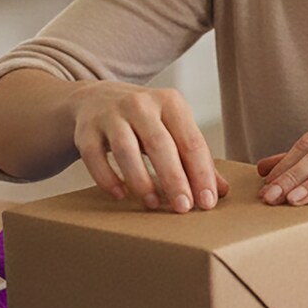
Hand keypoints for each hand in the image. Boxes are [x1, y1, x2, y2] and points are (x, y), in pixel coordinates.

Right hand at [69, 82, 228, 211]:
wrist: (95, 99)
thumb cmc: (145, 120)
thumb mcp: (173, 128)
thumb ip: (196, 158)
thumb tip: (221, 191)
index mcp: (171, 103)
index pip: (191, 141)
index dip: (201, 173)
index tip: (207, 201)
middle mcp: (141, 104)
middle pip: (160, 144)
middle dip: (174, 179)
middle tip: (183, 208)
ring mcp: (110, 115)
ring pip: (126, 149)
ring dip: (140, 180)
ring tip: (152, 204)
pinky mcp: (86, 129)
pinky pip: (94, 156)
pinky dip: (107, 177)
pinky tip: (120, 194)